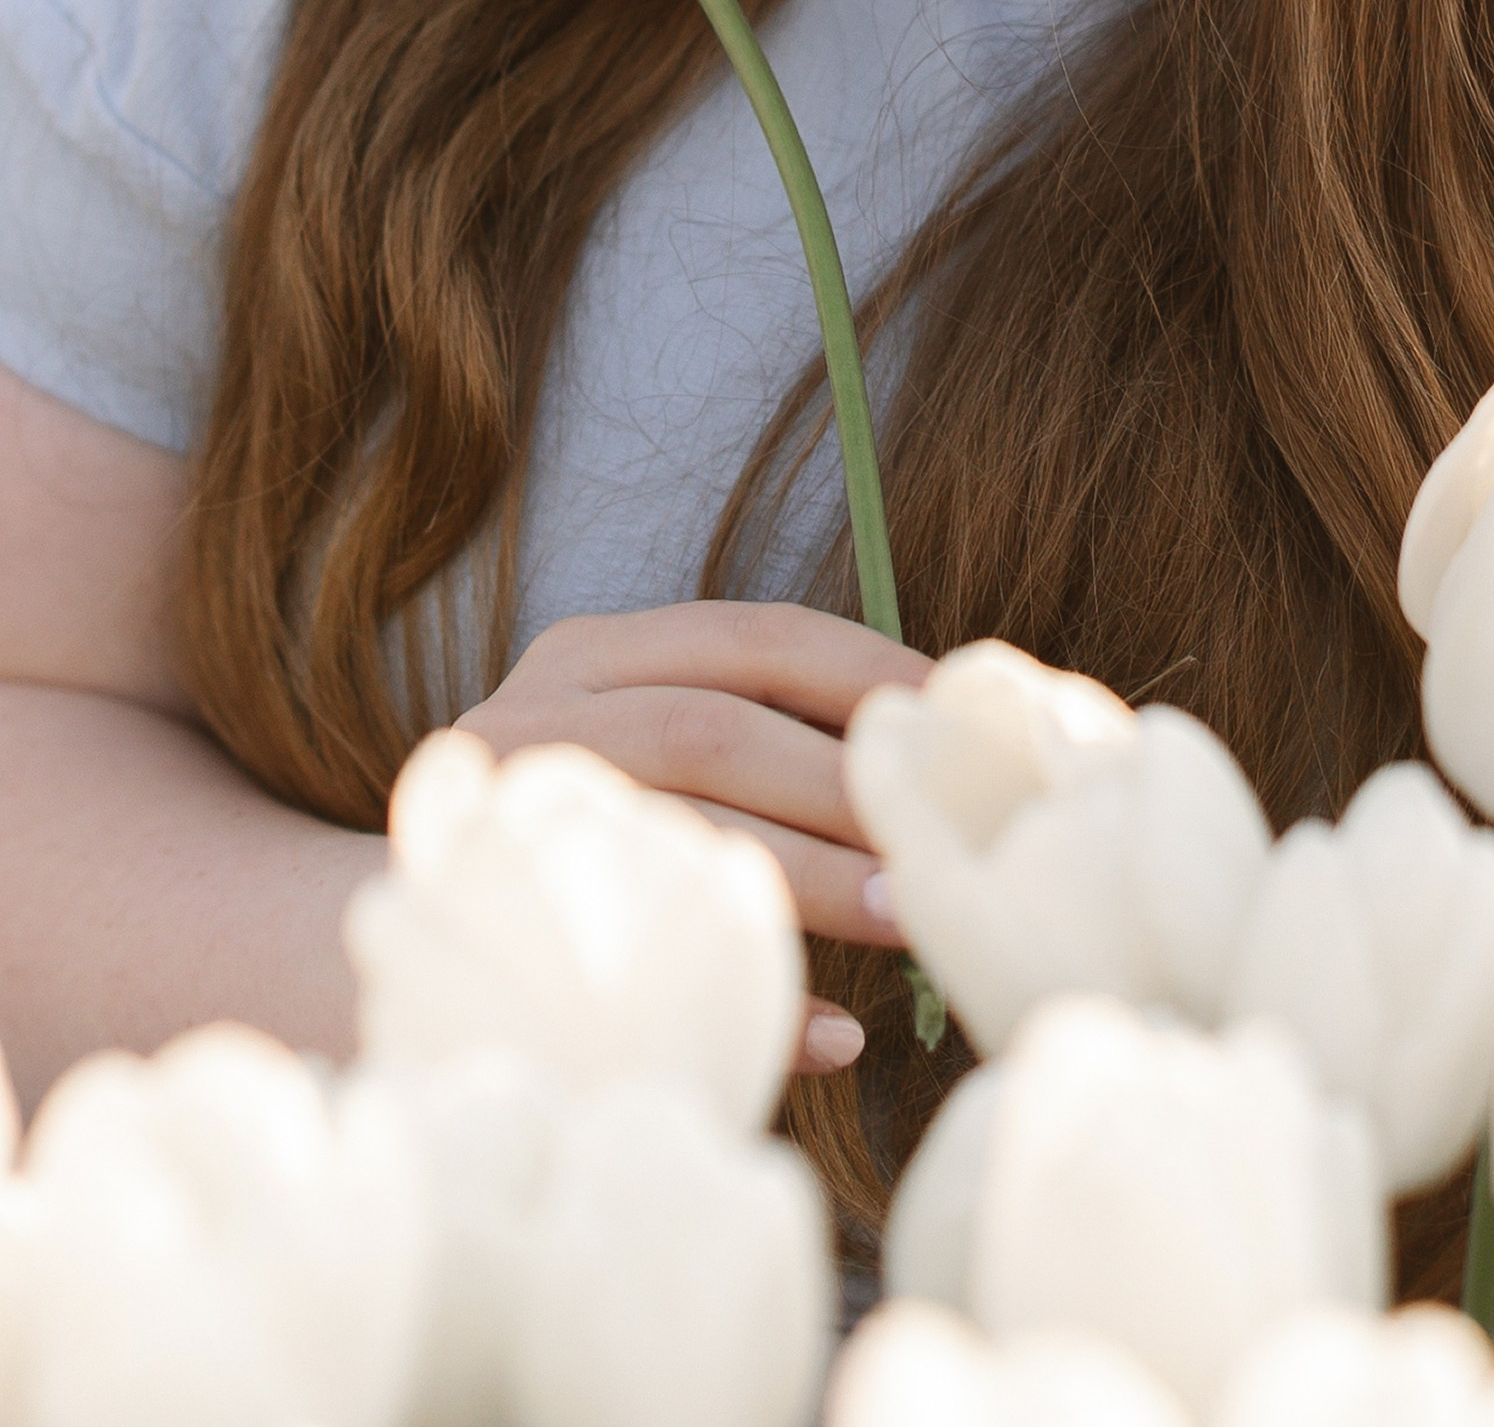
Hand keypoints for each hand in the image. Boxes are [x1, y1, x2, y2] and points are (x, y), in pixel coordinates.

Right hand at [456, 600, 931, 1076]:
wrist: (353, 926)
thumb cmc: (558, 844)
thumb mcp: (633, 752)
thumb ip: (748, 742)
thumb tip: (918, 781)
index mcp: (593, 656)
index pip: (755, 638)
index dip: (870, 674)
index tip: (958, 723)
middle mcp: (538, 711)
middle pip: (715, 727)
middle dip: (843, 787)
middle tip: (945, 848)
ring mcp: (501, 814)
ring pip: (673, 821)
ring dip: (808, 875)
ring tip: (905, 916)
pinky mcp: (471, 921)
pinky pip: (632, 958)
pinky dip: (748, 993)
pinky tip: (834, 1038)